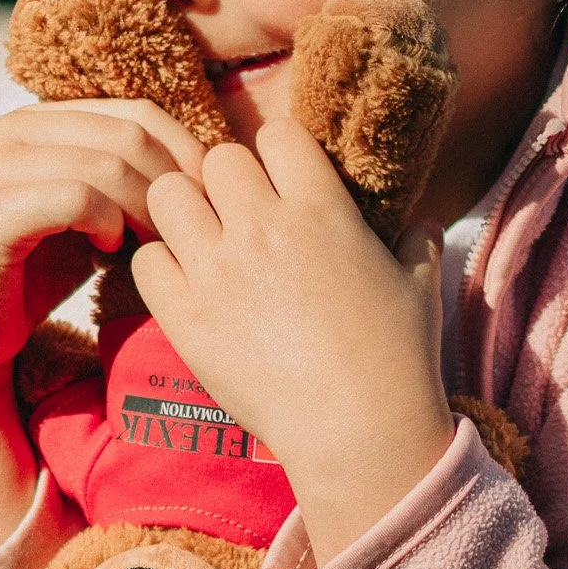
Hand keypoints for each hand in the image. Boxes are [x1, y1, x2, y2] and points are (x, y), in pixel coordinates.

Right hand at [0, 98, 203, 560]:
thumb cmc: (32, 275)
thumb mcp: (89, 217)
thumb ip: (127, 184)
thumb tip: (206, 175)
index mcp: (42, 120)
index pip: (141, 112)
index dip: (186, 155)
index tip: (208, 207)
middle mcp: (13, 128)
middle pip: (132, 132)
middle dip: (172, 184)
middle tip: (186, 234)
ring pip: (109, 162)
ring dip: (144, 208)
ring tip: (148, 247)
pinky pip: (77, 195)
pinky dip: (106, 222)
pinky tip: (109, 251)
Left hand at [133, 120, 456, 567]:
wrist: (361, 433)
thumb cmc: (398, 358)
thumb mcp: (421, 285)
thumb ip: (417, 240)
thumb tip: (421, 223)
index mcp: (322, 208)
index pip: (277, 134)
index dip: (278, 155)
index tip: (283, 184)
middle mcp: (263, 228)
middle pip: (216, 159)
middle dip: (227, 182)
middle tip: (238, 217)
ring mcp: (218, 272)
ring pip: (168, 196)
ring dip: (184, 212)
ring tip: (202, 242)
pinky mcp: (186, 319)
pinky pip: (145, 261)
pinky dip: (160, 267)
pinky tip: (185, 287)